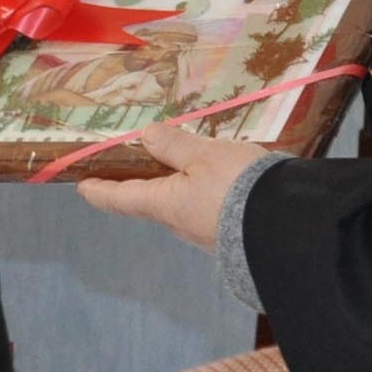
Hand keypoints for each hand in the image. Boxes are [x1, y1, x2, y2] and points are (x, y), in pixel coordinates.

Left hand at [77, 120, 263, 250]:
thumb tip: (147, 137)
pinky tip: (218, 179)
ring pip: (181, 205)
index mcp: (164, 205)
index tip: (82, 185)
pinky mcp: (231, 235)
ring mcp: (205, 233)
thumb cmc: (239, 187)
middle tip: (136, 162)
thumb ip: (175, 145)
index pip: (119, 198)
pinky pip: (207, 209)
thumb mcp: (205, 155)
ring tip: (184, 161)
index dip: (98, 190)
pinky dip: (202, 192)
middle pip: (150, 201)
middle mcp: (179, 224)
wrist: (289, 228)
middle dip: (142, 183)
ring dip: (177, 186)